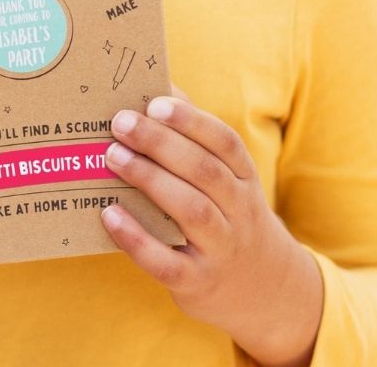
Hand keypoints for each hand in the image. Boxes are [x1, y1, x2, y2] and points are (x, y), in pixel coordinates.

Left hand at [101, 91, 321, 366]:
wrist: (266, 290)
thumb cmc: (228, 213)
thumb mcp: (229, 177)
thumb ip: (196, 137)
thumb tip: (160, 86)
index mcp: (244, 177)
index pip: (225, 142)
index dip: (192, 121)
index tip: (155, 103)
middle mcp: (239, 211)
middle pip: (204, 171)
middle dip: (161, 143)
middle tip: (121, 123)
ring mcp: (220, 248)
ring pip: (192, 210)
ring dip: (150, 179)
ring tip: (112, 156)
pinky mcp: (196, 282)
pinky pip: (167, 262)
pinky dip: (137, 239)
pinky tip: (109, 214)